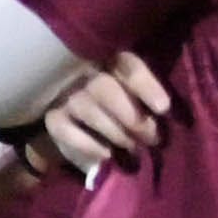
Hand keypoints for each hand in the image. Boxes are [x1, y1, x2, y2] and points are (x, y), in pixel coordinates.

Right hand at [42, 51, 173, 172]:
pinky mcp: (53, 118)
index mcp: (115, 62)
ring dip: (114, 131)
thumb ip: (149, 103)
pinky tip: (107, 154)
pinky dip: (88, 144)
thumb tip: (163, 115)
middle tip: (152, 139)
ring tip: (133, 148)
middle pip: (104, 87)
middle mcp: (86, 73)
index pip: (129, 67)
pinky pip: (64, 129)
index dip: (146, 86)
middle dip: (131, 116)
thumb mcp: (142, 100)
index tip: (163, 109)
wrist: (88, 127)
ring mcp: (66, 95)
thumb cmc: (125, 111)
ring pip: (86, 107)